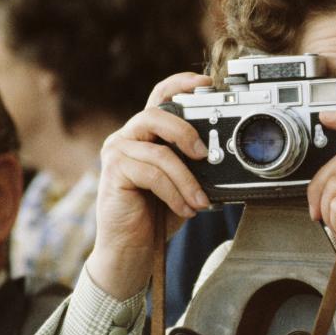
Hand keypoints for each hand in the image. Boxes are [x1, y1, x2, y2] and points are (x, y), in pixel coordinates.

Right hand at [87, 73, 213, 299]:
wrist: (131, 251)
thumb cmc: (155, 217)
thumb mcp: (183, 185)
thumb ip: (193, 166)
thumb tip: (222, 156)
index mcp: (144, 136)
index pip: (159, 98)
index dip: (181, 84)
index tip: (207, 83)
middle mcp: (126, 139)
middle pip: (156, 114)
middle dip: (185, 131)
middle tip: (203, 154)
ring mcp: (116, 154)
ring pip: (159, 152)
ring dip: (186, 179)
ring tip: (200, 200)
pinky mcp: (113, 173)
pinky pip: (151, 173)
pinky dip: (174, 192)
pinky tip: (185, 209)